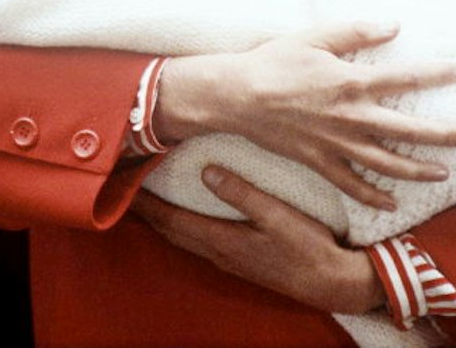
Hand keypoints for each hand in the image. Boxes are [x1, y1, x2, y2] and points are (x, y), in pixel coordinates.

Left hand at [131, 166, 384, 313]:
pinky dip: (180, 225)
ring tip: (145, 199)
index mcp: (222, 240)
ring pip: (182, 237)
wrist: (333, 284)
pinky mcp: (239, 260)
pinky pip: (196, 240)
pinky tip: (183, 216)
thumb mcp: (277, 214)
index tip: (122, 183)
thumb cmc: (308, 248)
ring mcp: (228, 259)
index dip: (145, 202)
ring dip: (160, 219)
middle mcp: (218, 253)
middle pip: (169, 230)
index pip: (170, 219)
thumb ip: (241, 193)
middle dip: (144, 210)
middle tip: (123, 187)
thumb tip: (206, 171)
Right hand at [153, 21, 455, 208]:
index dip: (436, 75)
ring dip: (419, 170)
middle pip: (408, 130)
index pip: (404, 78)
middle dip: (443, 135)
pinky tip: (392, 203)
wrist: (236, 96)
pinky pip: (351, 184)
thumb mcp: (314, 37)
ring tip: (444, 174)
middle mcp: (350, 117)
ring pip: (387, 163)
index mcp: (351, 82)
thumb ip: (355, 32)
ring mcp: (336, 144)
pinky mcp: (319, 161)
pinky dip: (373, 196)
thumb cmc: (273, 62)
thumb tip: (393, 25)